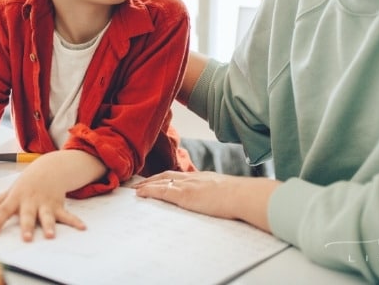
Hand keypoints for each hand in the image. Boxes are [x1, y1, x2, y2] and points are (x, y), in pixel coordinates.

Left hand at [0, 161, 85, 240]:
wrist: (50, 168)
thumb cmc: (27, 183)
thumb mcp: (10, 191)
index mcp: (16, 198)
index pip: (3, 211)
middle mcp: (31, 202)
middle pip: (27, 215)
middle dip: (26, 226)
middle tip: (26, 238)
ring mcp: (45, 203)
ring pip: (47, 216)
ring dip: (49, 225)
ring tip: (50, 235)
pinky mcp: (58, 205)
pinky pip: (67, 215)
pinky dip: (75, 222)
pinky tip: (82, 228)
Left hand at [133, 171, 280, 232]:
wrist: (242, 195)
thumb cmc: (241, 197)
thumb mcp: (228, 193)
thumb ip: (222, 195)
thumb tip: (225, 202)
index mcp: (203, 178)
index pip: (181, 175)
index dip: (168, 177)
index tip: (158, 180)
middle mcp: (193, 178)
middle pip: (167, 175)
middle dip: (152, 179)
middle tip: (140, 183)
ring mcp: (188, 186)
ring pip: (161, 182)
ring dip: (146, 184)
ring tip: (135, 188)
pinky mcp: (184, 195)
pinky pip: (162, 192)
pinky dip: (149, 191)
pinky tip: (140, 193)